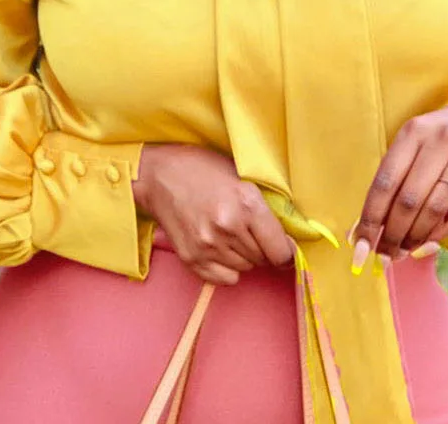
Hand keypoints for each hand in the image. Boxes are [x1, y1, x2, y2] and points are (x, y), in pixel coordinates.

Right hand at [133, 145, 294, 285]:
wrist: (159, 174)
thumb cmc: (203, 168)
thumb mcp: (241, 176)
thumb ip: (264, 206)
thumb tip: (288, 236)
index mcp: (247, 203)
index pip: (281, 250)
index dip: (286, 251)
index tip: (285, 249)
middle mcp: (229, 227)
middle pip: (263, 260)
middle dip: (263, 249)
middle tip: (251, 231)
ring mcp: (208, 245)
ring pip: (245, 269)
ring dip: (244, 256)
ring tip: (231, 233)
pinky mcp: (192, 258)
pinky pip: (225, 278)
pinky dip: (227, 267)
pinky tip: (219, 247)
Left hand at [354, 93, 447, 262]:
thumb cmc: (447, 135)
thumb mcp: (418, 141)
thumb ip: (396, 175)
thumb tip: (368, 224)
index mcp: (414, 131)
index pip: (385, 181)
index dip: (371, 217)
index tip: (360, 244)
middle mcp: (441, 139)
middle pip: (409, 199)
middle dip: (393, 234)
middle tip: (386, 255)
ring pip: (437, 208)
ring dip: (418, 237)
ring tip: (407, 249)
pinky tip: (437, 238)